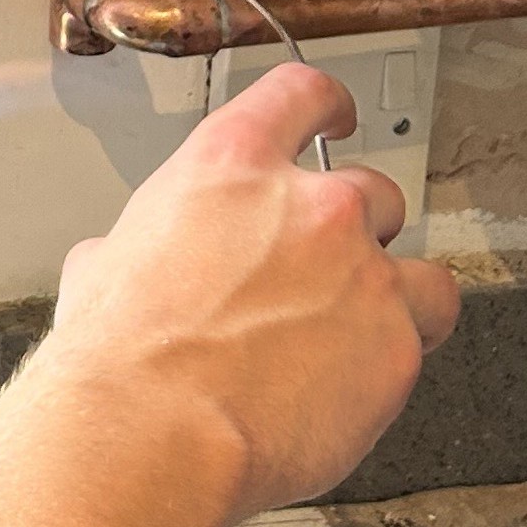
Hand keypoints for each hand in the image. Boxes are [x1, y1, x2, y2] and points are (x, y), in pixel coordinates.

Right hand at [46, 61, 458, 521]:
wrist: (151, 431)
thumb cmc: (121, 356)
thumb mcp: (105, 262)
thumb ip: (153, 242)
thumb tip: (137, 262)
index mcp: (232, 166)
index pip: (300, 96)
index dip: (326, 105)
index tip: (337, 115)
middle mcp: (312, 207)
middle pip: (374, 192)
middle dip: (356, 233)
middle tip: (323, 277)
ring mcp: (364, 275)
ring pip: (421, 274)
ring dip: (395, 300)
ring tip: (356, 340)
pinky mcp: (397, 348)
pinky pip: (419, 344)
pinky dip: (391, 365)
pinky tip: (348, 391)